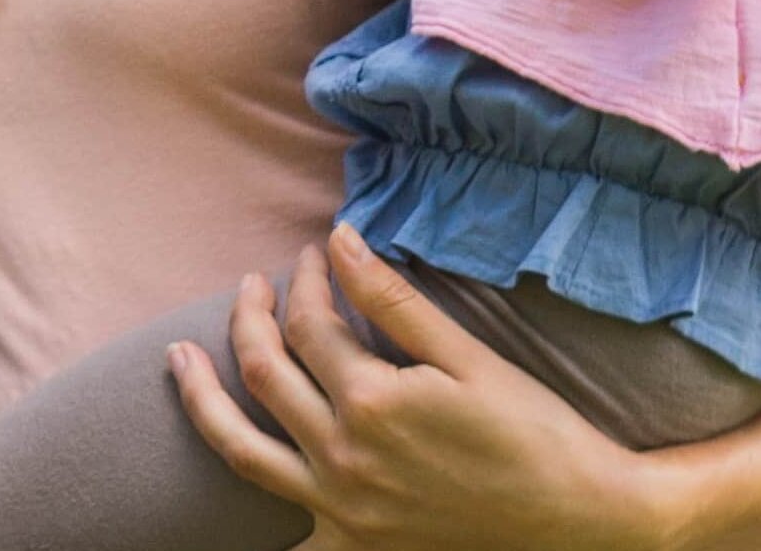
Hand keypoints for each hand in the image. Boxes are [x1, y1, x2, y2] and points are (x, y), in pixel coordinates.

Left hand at [173, 227, 692, 550]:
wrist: (583, 522)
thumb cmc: (538, 436)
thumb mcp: (471, 359)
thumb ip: (395, 301)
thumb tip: (340, 239)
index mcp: (372, 401)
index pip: (310, 323)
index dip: (306, 279)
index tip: (317, 253)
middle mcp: (343, 456)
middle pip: (264, 371)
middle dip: (250, 317)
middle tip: (252, 284)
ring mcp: (340, 507)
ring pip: (240, 448)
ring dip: (200, 399)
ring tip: (178, 360)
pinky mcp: (353, 547)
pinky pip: (283, 542)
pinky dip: (250, 522)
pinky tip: (214, 504)